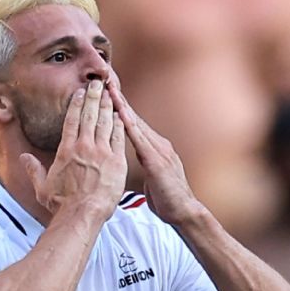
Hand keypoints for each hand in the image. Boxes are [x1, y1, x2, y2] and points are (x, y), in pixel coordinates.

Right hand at [21, 79, 125, 218]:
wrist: (82, 214)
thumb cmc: (62, 204)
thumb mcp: (42, 186)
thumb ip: (34, 169)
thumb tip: (24, 158)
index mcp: (66, 150)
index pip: (71, 120)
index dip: (76, 104)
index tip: (79, 92)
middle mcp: (84, 147)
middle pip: (89, 116)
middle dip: (93, 97)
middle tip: (96, 83)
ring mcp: (101, 153)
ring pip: (105, 123)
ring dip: (107, 106)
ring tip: (109, 93)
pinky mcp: (116, 161)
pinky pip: (119, 138)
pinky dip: (119, 124)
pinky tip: (121, 115)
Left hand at [112, 85, 204, 224]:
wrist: (184, 212)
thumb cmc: (166, 198)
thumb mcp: (150, 177)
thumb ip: (143, 164)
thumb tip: (132, 160)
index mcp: (153, 147)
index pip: (133, 123)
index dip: (119, 106)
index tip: (106, 90)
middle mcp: (157, 143)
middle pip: (133, 117)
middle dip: (119, 98)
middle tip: (105, 78)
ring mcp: (159, 150)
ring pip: (136, 123)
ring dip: (122, 105)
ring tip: (109, 88)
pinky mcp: (157, 160)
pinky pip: (140, 139)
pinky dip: (129, 124)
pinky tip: (120, 112)